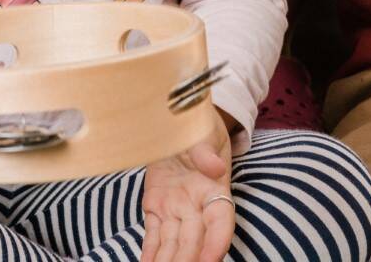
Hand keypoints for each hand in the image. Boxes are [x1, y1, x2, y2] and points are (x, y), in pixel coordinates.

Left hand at [141, 107, 232, 261]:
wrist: (178, 123)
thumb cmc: (198, 127)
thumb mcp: (204, 132)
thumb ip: (205, 150)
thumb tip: (214, 166)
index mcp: (214, 188)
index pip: (220, 222)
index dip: (217, 243)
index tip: (211, 260)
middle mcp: (197, 206)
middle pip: (194, 240)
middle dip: (187, 260)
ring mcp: (176, 209)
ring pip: (173, 243)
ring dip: (168, 261)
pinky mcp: (156, 207)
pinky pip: (153, 234)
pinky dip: (150, 252)